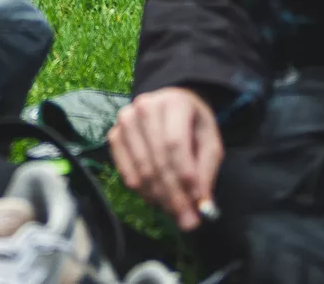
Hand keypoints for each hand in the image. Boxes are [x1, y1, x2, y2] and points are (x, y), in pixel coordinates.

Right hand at [109, 87, 222, 231]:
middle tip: (188, 221)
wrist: (169, 106)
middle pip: (157, 159)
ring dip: (159, 197)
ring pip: (141, 168)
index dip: (183, 173)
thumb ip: (206, 172)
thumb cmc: (193, 125)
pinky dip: (142, 191)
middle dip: (173, 194)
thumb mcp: (209, 142)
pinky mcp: (114, 134)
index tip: (195, 201)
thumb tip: (203, 206)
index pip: (174, 142)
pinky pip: (125, 171)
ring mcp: (125, 120)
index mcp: (173, 103)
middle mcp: (144, 107)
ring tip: (176, 214)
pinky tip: (158, 200)